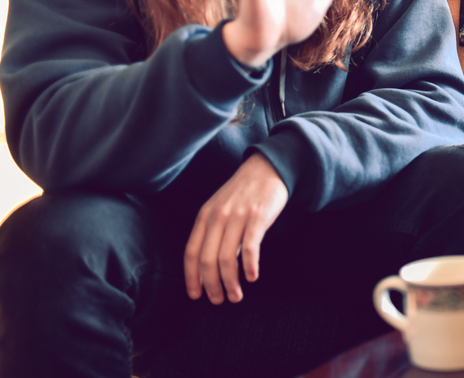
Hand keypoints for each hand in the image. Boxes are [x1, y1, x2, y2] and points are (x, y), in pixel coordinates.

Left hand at [184, 153, 289, 303]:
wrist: (268, 168)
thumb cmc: (244, 192)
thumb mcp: (220, 207)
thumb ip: (213, 232)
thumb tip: (210, 265)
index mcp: (204, 216)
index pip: (191, 253)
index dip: (191, 277)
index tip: (196, 295)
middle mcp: (218, 217)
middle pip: (207, 260)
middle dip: (211, 285)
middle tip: (218, 300)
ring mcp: (237, 216)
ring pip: (227, 258)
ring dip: (230, 282)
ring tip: (236, 296)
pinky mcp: (258, 217)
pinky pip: (250, 248)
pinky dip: (250, 266)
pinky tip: (252, 277)